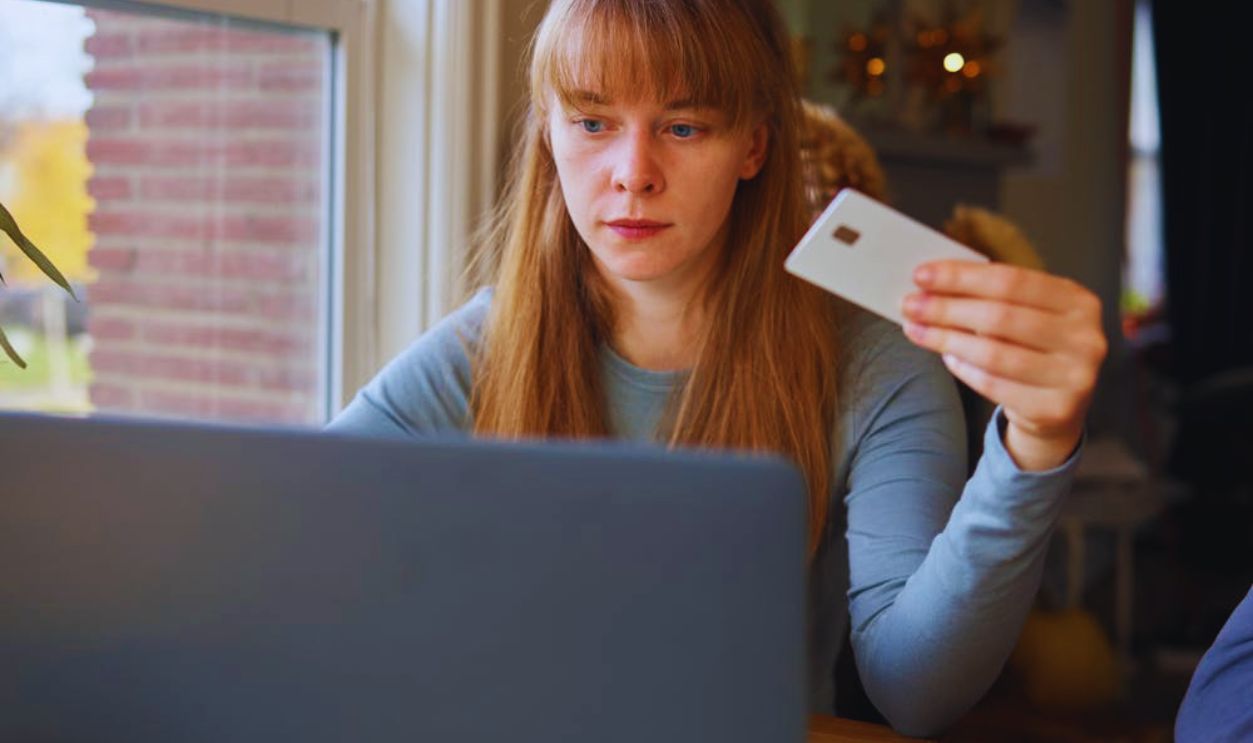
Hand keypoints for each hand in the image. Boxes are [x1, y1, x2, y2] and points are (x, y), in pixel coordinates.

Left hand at [901, 261, 1107, 470]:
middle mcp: (1085, 337)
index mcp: (1079, 301)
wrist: (1058, 409)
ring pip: (993, 352)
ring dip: (946, 339)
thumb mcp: (1027, 315)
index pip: (1012, 280)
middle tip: (909, 304)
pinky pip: (993, 383)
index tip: (920, 275)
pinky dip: (963, 369)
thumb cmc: (1033, 350)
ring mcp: (1075, 376)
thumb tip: (932, 283)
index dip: (962, 277)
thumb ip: (993, 297)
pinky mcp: (1055, 408)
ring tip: (916, 329)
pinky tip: (946, 358)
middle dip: (947, 308)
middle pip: (1000, 316)